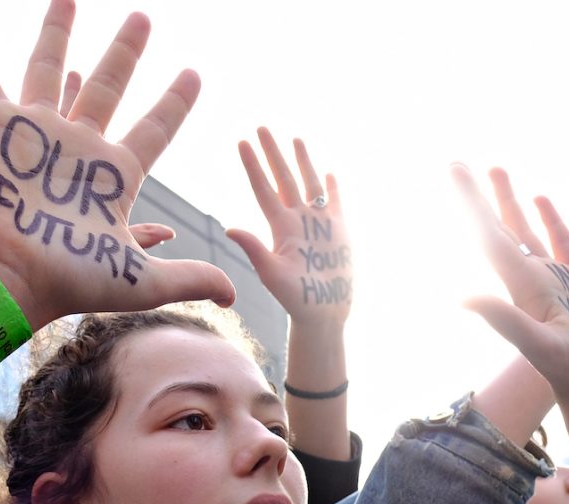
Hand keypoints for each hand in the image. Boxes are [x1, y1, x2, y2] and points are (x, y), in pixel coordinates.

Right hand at [0, 0, 232, 328]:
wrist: (8, 276)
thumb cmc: (70, 279)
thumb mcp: (140, 280)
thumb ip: (187, 277)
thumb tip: (234, 294)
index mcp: (113, 175)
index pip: (155, 128)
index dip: (175, 102)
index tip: (194, 73)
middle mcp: (77, 147)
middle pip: (108, 86)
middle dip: (125, 53)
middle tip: (143, 19)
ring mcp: (36, 132)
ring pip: (49, 67)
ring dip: (58, 30)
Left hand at [227, 128, 351, 329]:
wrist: (323, 312)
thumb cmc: (294, 298)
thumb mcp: (271, 274)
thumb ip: (254, 249)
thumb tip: (230, 228)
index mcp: (280, 227)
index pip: (263, 188)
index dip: (253, 165)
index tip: (241, 142)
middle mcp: (297, 220)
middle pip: (284, 178)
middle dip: (274, 152)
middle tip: (262, 126)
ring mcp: (318, 224)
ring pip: (309, 184)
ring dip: (302, 161)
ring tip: (295, 139)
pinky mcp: (339, 231)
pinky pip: (335, 203)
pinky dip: (332, 187)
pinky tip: (328, 172)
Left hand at [455, 164, 568, 409]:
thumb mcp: (539, 345)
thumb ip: (504, 319)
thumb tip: (462, 295)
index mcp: (520, 284)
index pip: (488, 235)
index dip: (471, 203)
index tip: (453, 171)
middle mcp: (529, 278)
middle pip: (498, 227)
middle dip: (479, 195)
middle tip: (458, 164)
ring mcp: (552, 279)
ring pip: (524, 230)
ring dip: (507, 201)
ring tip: (495, 168)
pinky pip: (559, 241)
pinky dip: (549, 218)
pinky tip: (540, 198)